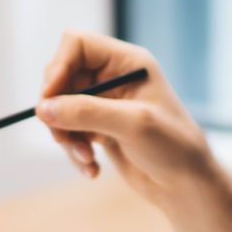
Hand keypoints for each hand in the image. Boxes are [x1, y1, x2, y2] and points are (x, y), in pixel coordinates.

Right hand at [36, 30, 216, 210]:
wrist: (188, 186)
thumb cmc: (173, 147)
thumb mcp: (131, 125)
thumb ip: (86, 112)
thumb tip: (43, 108)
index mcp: (128, 62)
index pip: (77, 45)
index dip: (58, 66)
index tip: (49, 98)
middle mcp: (114, 77)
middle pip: (62, 77)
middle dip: (59, 109)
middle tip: (63, 137)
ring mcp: (106, 104)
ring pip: (61, 108)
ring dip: (66, 136)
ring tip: (86, 158)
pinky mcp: (100, 129)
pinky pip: (69, 132)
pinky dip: (74, 151)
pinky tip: (92, 169)